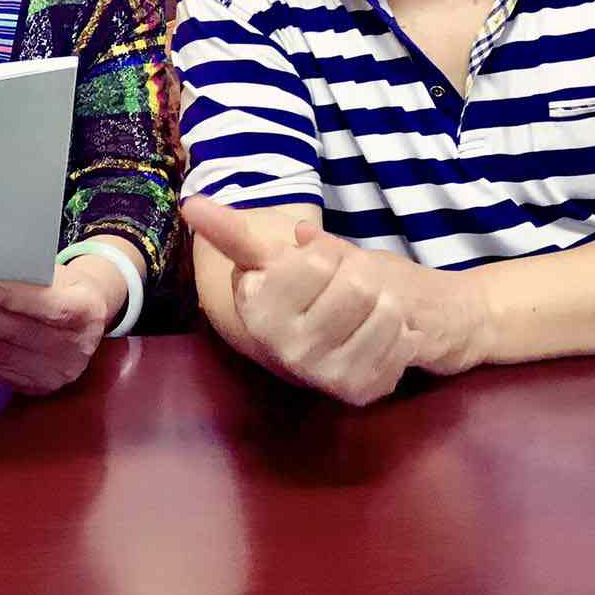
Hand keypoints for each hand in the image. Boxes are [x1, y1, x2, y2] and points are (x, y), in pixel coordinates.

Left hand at [0, 256, 126, 395]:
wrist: (86, 322)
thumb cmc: (65, 289)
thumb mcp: (61, 277)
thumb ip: (32, 280)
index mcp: (86, 312)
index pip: (51, 308)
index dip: (18, 299)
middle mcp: (74, 350)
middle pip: (20, 334)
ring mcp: (54, 374)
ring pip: (1, 357)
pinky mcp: (35, 388)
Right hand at [184, 197, 420, 406]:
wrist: (310, 344)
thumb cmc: (289, 291)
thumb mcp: (262, 257)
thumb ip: (230, 230)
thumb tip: (190, 203)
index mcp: (260, 313)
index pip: (322, 258)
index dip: (323, 252)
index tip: (308, 265)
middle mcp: (289, 351)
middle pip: (359, 283)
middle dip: (355, 274)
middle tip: (338, 288)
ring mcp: (327, 376)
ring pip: (385, 310)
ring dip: (380, 301)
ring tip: (358, 310)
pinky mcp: (363, 391)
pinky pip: (404, 341)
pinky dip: (398, 329)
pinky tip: (374, 334)